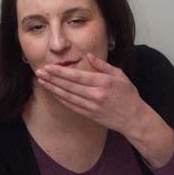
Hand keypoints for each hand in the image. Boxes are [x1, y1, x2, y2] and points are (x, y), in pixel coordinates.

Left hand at [36, 54, 173, 166]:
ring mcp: (92, 106)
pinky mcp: (90, 115)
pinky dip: (61, 99)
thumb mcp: (119, 75)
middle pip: (69, 86)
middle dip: (52, 79)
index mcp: (103, 82)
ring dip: (53, 89)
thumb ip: (102, 66)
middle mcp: (95, 95)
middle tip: (39, 72)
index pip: (76, 76)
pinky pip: (72, 106)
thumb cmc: (128, 95)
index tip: (49, 67)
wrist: (134, 118)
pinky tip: (54, 93)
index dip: (60, 72)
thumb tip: (88, 56)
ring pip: (68, 96)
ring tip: (42, 82)